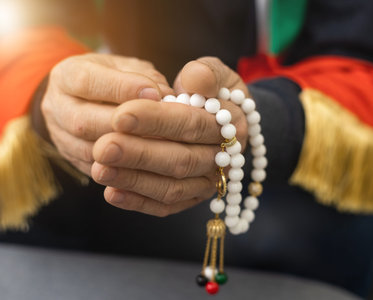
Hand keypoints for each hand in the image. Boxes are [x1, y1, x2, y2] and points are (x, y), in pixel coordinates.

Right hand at [41, 53, 172, 174]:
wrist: (85, 98)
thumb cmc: (114, 78)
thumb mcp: (126, 67)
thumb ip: (145, 77)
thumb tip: (166, 96)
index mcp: (67, 75)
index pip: (86, 81)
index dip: (121, 88)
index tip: (154, 94)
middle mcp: (57, 106)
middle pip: (83, 121)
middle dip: (122, 126)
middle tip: (158, 127)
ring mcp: (60, 136)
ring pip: (88, 149)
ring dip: (124, 150)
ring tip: (157, 145)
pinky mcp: (71, 159)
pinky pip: (95, 168)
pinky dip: (122, 166)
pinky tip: (146, 162)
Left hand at [91, 57, 249, 216]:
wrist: (215, 115)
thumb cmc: (207, 89)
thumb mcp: (213, 72)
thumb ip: (206, 73)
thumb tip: (192, 81)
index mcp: (233, 123)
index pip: (193, 123)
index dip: (157, 120)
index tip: (120, 114)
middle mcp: (225, 159)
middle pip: (182, 160)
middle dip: (140, 155)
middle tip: (101, 147)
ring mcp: (208, 182)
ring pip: (172, 187)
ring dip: (134, 180)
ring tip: (99, 169)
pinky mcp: (191, 197)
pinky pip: (166, 206)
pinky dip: (138, 202)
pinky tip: (111, 193)